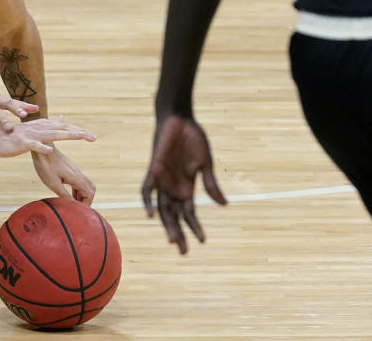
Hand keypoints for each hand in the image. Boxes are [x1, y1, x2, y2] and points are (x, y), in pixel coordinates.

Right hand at [0, 115, 95, 156]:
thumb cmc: (12, 136)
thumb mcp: (32, 130)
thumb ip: (46, 124)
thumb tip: (59, 118)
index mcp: (42, 125)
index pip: (63, 127)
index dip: (78, 131)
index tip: (92, 136)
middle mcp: (39, 128)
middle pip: (62, 129)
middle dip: (78, 133)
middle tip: (94, 137)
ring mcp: (31, 135)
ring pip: (51, 134)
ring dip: (66, 135)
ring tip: (79, 136)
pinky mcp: (22, 142)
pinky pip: (34, 145)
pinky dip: (42, 147)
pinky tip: (50, 150)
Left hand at [31, 147, 95, 203]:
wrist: (42, 148)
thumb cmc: (45, 166)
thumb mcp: (53, 183)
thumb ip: (64, 195)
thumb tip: (73, 206)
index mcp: (76, 177)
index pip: (89, 193)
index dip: (87, 204)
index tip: (79, 212)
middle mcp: (78, 173)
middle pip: (90, 189)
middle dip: (86, 200)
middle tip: (77, 209)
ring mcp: (75, 170)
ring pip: (85, 185)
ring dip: (81, 195)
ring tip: (72, 204)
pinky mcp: (70, 169)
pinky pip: (79, 181)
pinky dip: (77, 190)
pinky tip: (69, 195)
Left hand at [141, 114, 226, 253]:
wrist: (178, 119)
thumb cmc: (193, 138)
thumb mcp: (205, 163)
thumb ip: (211, 184)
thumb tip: (224, 206)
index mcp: (187, 187)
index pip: (189, 213)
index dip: (194, 227)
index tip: (202, 241)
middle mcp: (173, 187)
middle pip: (174, 216)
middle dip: (178, 233)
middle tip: (183, 252)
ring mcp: (162, 179)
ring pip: (162, 208)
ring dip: (166, 224)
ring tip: (173, 239)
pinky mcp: (153, 169)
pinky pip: (147, 189)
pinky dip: (148, 202)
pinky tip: (152, 214)